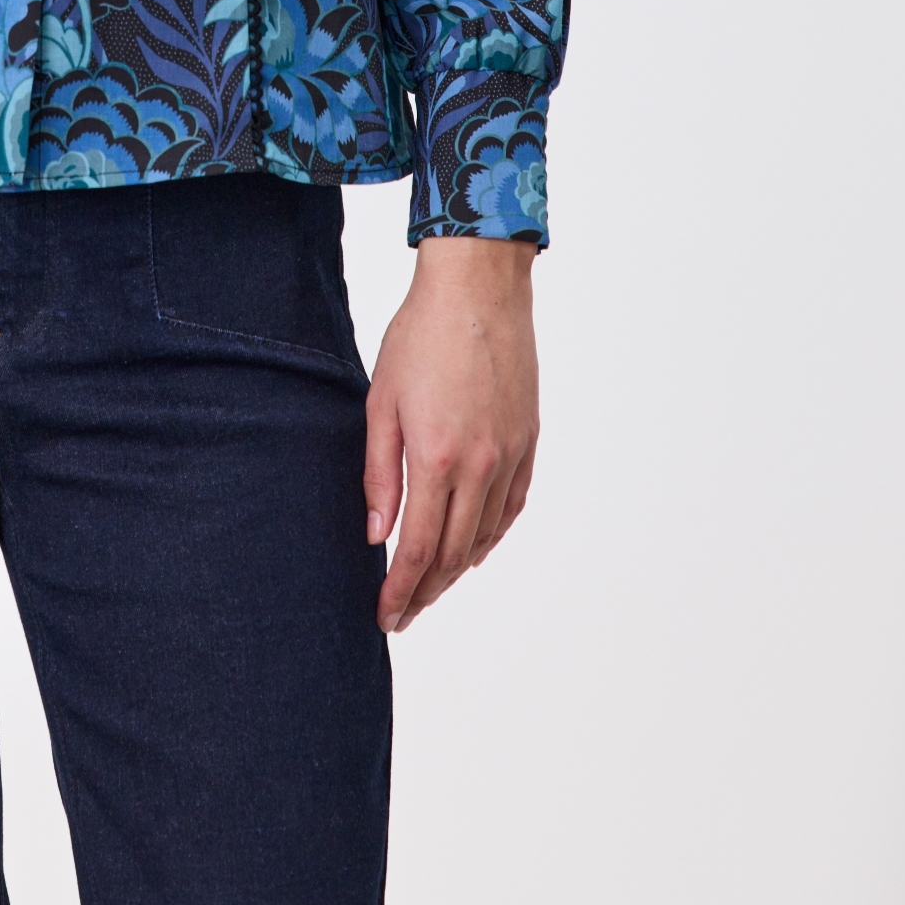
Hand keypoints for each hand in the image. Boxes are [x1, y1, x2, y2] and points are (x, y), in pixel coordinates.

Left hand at [363, 235, 538, 633]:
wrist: (478, 289)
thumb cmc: (420, 336)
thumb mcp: (381, 401)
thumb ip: (379, 473)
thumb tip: (376, 534)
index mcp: (437, 457)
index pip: (419, 548)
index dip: (400, 590)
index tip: (384, 615)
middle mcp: (480, 466)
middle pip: (454, 554)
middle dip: (425, 592)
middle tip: (401, 613)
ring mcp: (510, 456)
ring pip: (484, 537)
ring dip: (456, 571)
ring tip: (429, 589)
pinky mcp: (528, 442)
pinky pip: (511, 508)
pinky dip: (490, 537)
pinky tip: (473, 551)